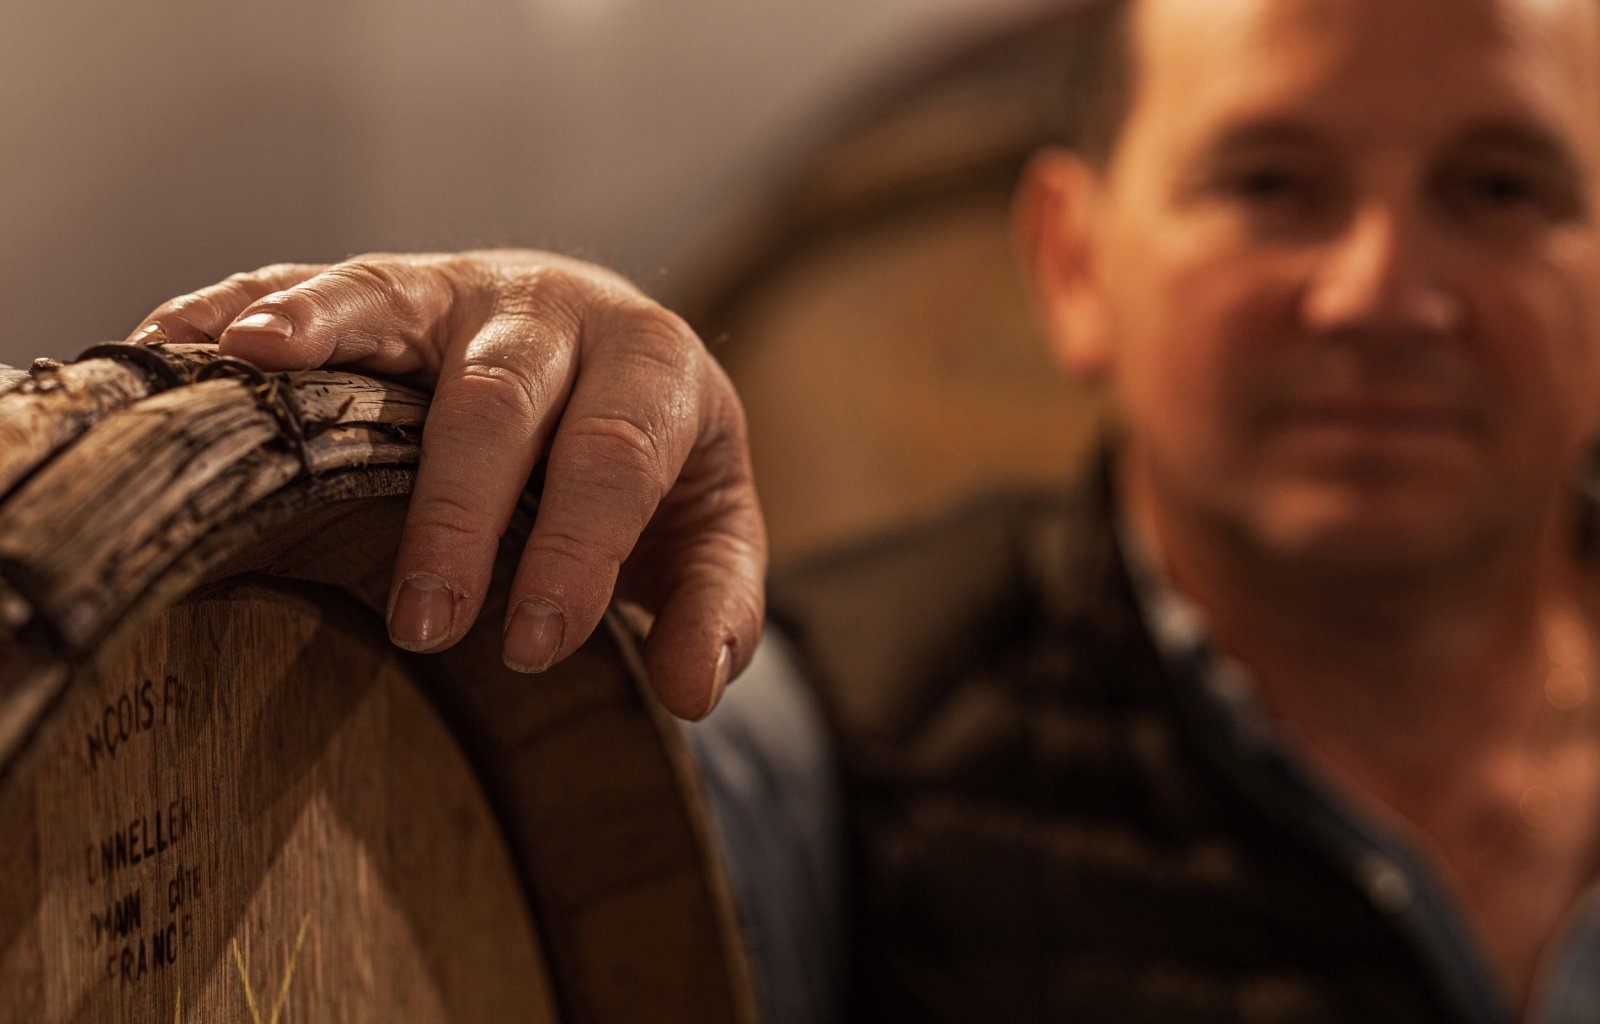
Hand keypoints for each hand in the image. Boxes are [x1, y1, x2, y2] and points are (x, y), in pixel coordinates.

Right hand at [126, 251, 765, 719]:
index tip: (537, 642)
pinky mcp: (395, 286)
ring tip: (256, 370)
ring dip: (323, 344)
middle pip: (499, 398)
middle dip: (459, 512)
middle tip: (425, 623)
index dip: (579, 547)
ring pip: (392, 303)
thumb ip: (716, 607)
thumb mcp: (708, 533)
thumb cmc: (662, 465)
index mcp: (655, 365)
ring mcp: (466, 286)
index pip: (617, 453)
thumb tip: (692, 689)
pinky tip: (177, 337)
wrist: (622, 359)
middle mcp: (559, 308)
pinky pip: (316, 286)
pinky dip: (250, 305)